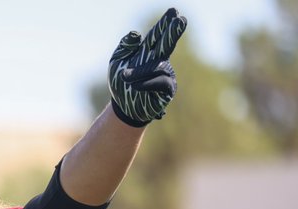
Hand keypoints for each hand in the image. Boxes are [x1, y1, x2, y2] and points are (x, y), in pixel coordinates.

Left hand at [108, 8, 186, 126]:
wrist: (123, 108)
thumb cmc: (120, 83)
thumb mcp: (116, 62)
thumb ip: (125, 46)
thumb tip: (136, 34)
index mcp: (147, 51)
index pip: (157, 34)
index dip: (165, 23)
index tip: (174, 12)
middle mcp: (159, 60)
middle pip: (167, 43)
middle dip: (173, 32)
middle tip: (181, 19)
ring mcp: (165, 74)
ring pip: (156, 66)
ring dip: (139, 72)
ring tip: (125, 78)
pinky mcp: (168, 88)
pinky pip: (159, 81)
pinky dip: (145, 83)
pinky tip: (135, 86)